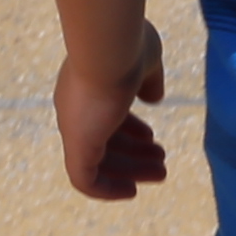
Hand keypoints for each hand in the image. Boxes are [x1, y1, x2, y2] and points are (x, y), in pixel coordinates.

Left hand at [56, 21, 169, 202]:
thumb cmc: (127, 46)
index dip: (129, 128)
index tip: (151, 138)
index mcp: (88, 87)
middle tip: (160, 162)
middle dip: (133, 153)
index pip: (106, 115)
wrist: (109, 44)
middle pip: (104, 139)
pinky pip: (84, 179)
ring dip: (129, 170)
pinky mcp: (77, 145)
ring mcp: (74, 127)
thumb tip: (155, 98)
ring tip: (160, 173)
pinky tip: (130, 191)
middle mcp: (76, 109)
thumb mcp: (146, 61)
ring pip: (98, 160)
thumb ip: (149, 80)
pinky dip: (106, 189)